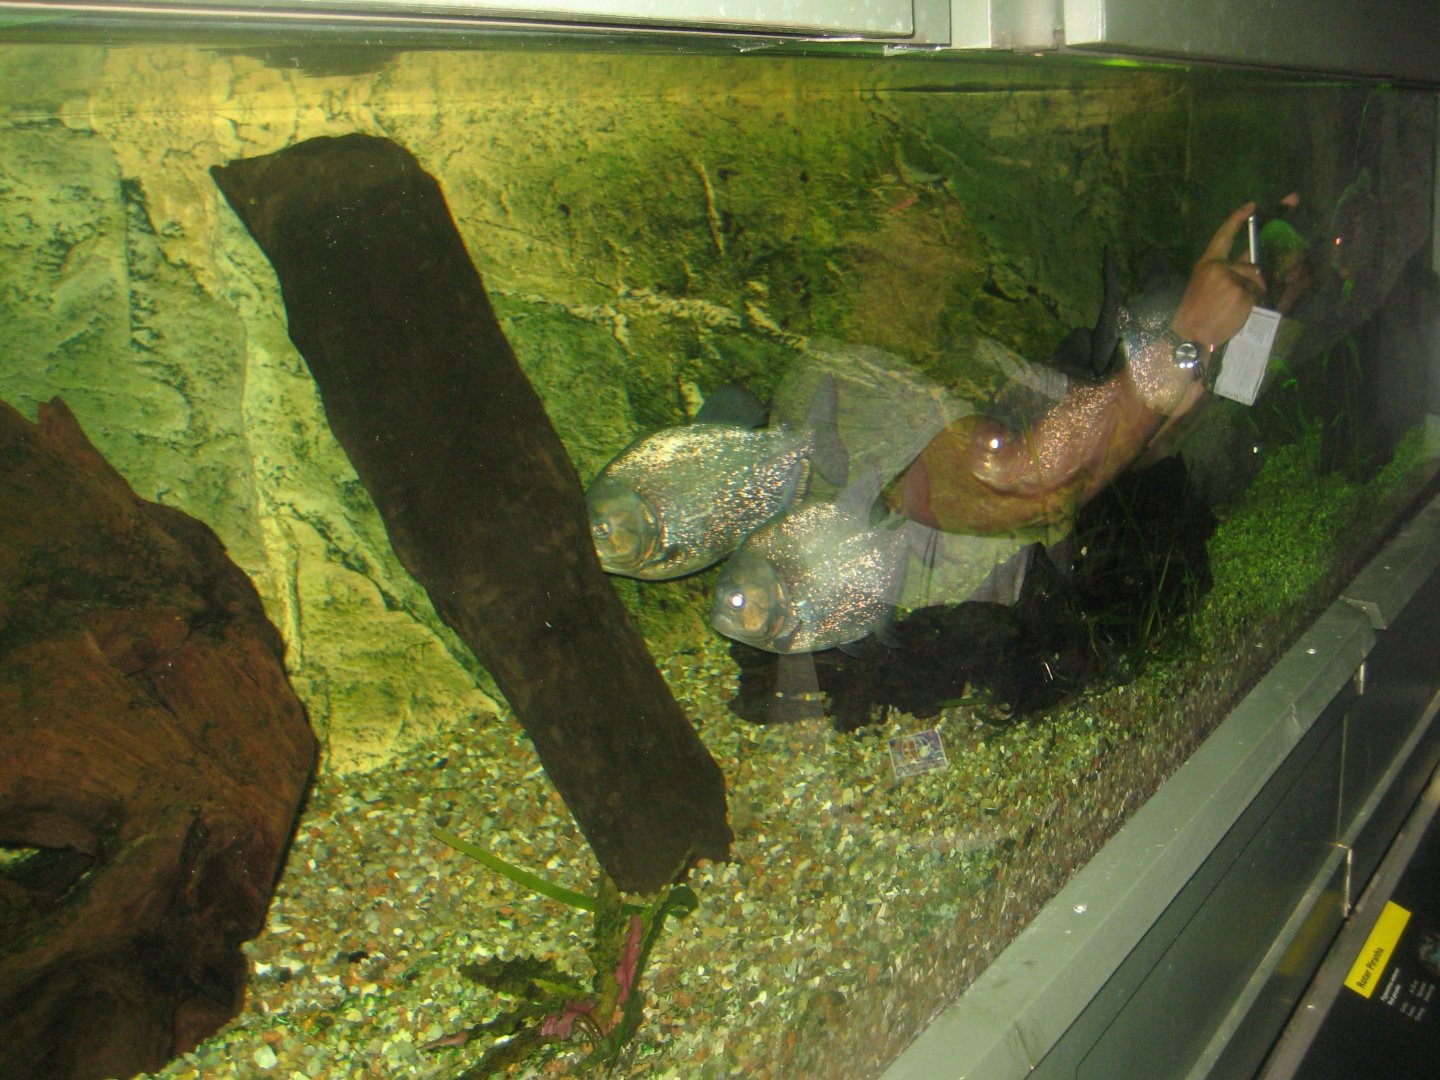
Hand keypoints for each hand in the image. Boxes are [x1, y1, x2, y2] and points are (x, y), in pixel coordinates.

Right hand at [1170, 201, 1266, 345]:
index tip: (1253, 205)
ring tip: (1234, 310)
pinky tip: (1238, 314)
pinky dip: (1254, 305)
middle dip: (1252, 281)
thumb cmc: (1195, 314)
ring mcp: (1232, 280)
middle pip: (1251, 265)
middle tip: (1237, 299)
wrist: (1186, 336)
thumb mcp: (1204, 286)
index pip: (1224, 235)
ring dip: (1254, 295)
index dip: (1239, 218)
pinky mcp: (1242, 294)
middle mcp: (1219, 268)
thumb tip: (1254, 266)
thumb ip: (1225, 272)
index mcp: (1206, 263)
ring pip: (1258, 281)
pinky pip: (1259, 295)